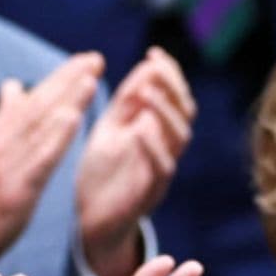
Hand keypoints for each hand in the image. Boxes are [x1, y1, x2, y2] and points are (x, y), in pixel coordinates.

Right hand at [0, 53, 103, 275]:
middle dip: (68, 80)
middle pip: (39, 106)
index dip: (60, 79)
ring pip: (40, 126)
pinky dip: (56, 137)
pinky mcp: (15, 189)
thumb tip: (16, 86)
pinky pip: (39, 159)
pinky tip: (72, 119)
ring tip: (89, 79)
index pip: (33, 100)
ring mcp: (7, 165)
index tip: (85, 61)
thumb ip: (3, 120)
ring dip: (66, 100)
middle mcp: (0, 143)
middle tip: (95, 59)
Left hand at [76, 47, 196, 275]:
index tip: (154, 53)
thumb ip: (128, 101)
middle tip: (155, 68)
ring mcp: (160, 171)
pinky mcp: (149, 194)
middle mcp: (166, 149)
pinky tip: (142, 129)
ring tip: (148, 92)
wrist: (91, 222)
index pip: (175, 96)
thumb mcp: (112, 129)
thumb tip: (148, 65)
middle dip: (172, 87)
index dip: (169, 73)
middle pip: (184, 113)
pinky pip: (161, 168)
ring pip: (179, 138)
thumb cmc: (103, 174)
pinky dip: (154, 146)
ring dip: (165, 112)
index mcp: (157, 131)